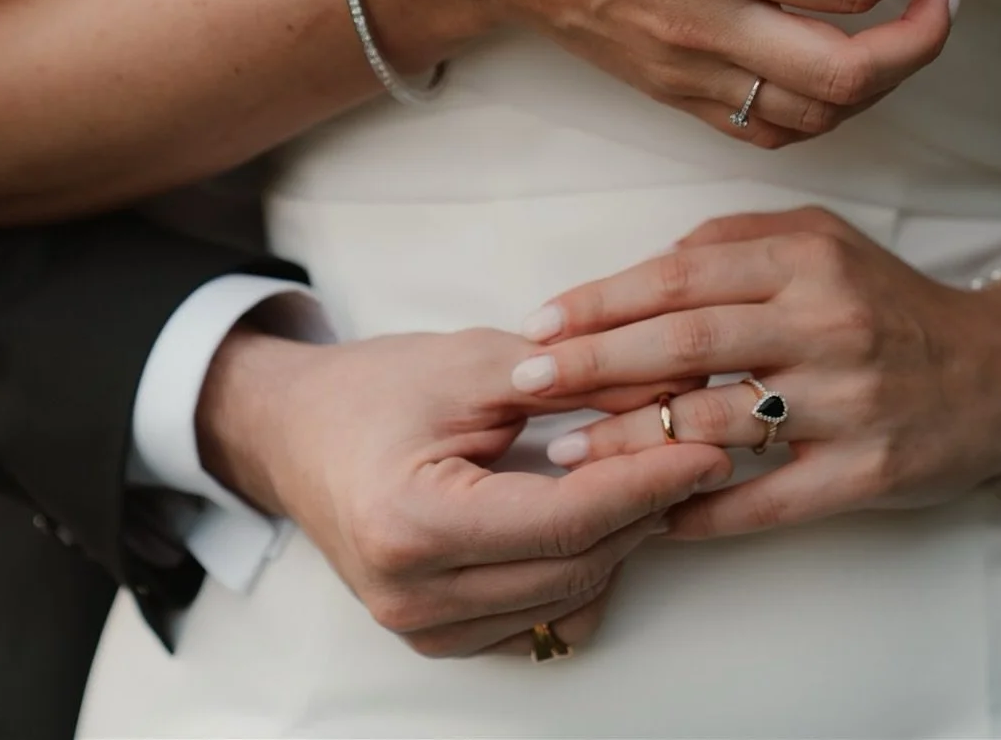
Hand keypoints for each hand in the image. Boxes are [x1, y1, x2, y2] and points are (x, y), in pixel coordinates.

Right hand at [197, 325, 730, 655]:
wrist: (296, 432)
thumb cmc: (374, 389)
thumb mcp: (471, 363)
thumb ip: (571, 377)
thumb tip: (668, 390)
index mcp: (411, 525)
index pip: (564, 521)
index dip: (645, 483)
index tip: (704, 446)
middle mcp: (415, 597)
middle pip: (576, 565)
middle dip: (647, 506)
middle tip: (697, 446)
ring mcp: (425, 629)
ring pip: (570, 599)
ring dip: (622, 538)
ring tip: (652, 472)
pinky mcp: (440, 637)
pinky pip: (544, 620)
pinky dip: (586, 570)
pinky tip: (600, 514)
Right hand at [366, 0, 950, 149]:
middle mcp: (705, 23)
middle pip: (848, 74)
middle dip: (920, 44)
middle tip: (944, 2)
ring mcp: (687, 69)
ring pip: (814, 116)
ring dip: (877, 84)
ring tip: (900, 35)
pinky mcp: (673, 92)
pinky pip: (765, 130)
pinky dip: (818, 111)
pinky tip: (834, 66)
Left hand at [507, 208, 1000, 536]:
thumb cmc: (886, 301)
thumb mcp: (823, 239)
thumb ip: (735, 241)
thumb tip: (644, 271)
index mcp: (809, 258)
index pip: (683, 274)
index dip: (603, 299)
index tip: (540, 322)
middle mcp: (830, 323)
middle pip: (687, 341)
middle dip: (592, 365)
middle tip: (525, 384)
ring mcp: (852, 402)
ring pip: (718, 422)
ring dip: (630, 443)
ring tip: (565, 456)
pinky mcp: (871, 473)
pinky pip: (770, 501)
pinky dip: (704, 512)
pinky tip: (651, 518)